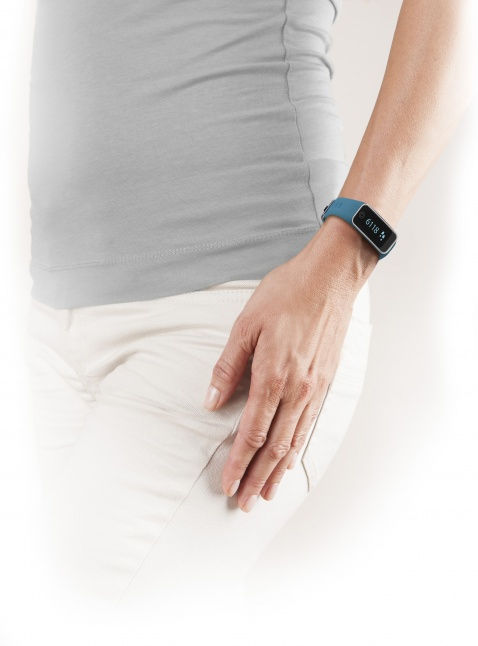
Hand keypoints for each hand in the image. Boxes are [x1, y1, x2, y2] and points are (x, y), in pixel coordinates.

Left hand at [203, 217, 377, 511]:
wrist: (330, 278)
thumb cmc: (286, 295)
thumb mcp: (246, 325)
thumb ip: (228, 367)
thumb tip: (211, 402)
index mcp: (273, 375)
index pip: (252, 432)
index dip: (238, 462)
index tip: (227, 484)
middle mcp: (297, 389)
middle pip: (275, 446)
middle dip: (257, 477)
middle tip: (244, 502)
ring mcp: (315, 388)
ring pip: (295, 441)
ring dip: (278, 470)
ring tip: (267, 493)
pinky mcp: (325, 382)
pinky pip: (309, 425)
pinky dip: (297, 448)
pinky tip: (291, 458)